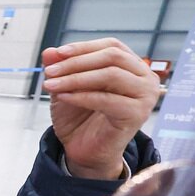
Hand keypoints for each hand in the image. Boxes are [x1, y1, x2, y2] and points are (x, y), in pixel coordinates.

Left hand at [41, 38, 159, 179]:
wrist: (84, 149)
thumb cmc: (80, 116)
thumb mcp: (66, 87)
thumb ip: (61, 68)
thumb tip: (48, 52)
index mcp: (133, 66)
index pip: (112, 46)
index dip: (84, 47)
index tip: (57, 53)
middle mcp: (145, 78)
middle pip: (112, 57)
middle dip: (77, 62)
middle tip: (50, 71)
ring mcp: (145, 96)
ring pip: (110, 75)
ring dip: (76, 78)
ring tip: (51, 84)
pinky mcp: (137, 114)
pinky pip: (107, 99)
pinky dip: (81, 96)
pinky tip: (63, 97)